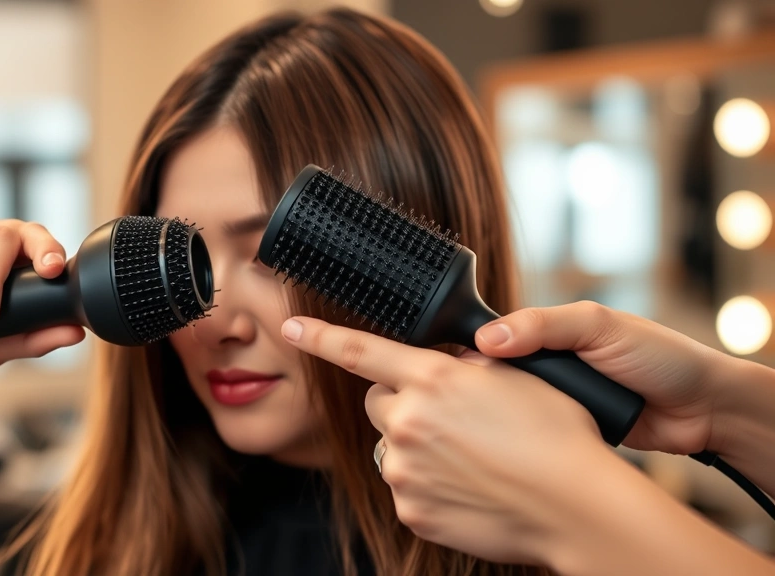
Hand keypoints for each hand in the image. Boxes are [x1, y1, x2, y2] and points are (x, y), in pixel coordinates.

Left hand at [281, 316, 618, 564]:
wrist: (576, 506)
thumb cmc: (556, 437)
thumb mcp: (516, 377)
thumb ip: (467, 365)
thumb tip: (450, 364)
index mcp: (432, 378)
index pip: (359, 351)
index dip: (319, 337)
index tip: (291, 327)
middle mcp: (408, 420)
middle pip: (378, 402)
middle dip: (402, 402)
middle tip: (446, 417)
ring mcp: (404, 469)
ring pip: (392, 447)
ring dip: (416, 446)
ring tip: (469, 458)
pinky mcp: (410, 510)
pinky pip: (405, 487)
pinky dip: (428, 484)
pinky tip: (468, 486)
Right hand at [474, 301, 731, 455]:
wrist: (704, 410)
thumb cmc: (661, 356)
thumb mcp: (599, 326)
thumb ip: (542, 325)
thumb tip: (487, 337)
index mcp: (551, 332)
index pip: (495, 339)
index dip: (477, 352)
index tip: (458, 369)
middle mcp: (551, 365)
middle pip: (498, 378)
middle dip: (488, 389)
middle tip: (474, 403)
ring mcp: (559, 399)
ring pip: (513, 409)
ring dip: (509, 416)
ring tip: (491, 427)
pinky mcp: (568, 430)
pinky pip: (537, 434)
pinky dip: (530, 438)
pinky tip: (516, 445)